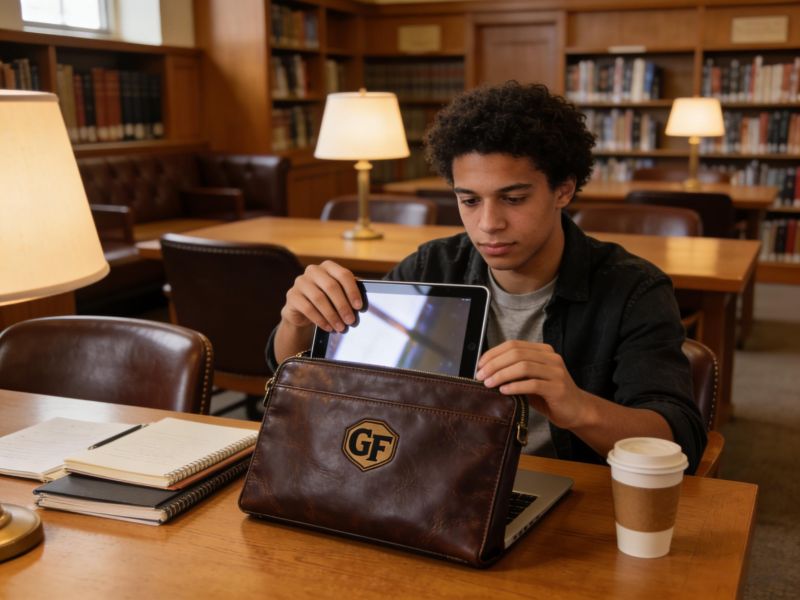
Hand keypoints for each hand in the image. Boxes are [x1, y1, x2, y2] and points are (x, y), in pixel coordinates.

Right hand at [280, 260, 362, 332]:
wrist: (303, 311)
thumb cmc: (327, 300)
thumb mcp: (339, 293)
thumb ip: (351, 291)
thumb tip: (365, 298)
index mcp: (328, 266)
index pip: (343, 275)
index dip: (352, 291)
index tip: (359, 307)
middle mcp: (313, 270)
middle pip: (331, 286)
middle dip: (343, 306)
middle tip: (351, 320)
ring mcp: (300, 282)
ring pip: (319, 298)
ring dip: (332, 315)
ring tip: (340, 327)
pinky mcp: (292, 296)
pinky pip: (307, 308)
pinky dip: (320, 319)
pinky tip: (328, 327)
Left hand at [475, 340, 589, 429]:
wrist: (577, 410)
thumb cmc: (549, 395)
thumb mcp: (530, 379)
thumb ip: (514, 372)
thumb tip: (486, 371)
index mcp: (543, 351)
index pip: (513, 345)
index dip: (493, 353)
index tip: (480, 364)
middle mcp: (551, 358)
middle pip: (516, 354)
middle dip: (494, 364)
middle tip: (480, 376)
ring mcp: (556, 372)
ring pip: (523, 367)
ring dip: (502, 375)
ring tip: (488, 384)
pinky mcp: (558, 388)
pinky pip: (533, 384)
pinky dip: (515, 387)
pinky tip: (504, 391)